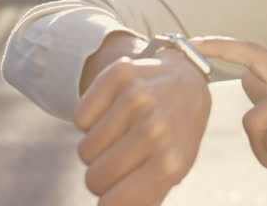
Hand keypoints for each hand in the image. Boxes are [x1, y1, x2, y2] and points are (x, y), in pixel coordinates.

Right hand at [73, 49, 210, 205]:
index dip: (108, 201)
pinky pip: (80, 118)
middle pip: (94, 178)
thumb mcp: (172, 171)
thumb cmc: (175, 133)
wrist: (186, 80)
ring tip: (121, 133)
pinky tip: (114, 111)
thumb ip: (144, 198)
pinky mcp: (120, 74)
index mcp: (171, 161)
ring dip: (97, 147)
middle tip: (121, 158)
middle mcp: (156, 128)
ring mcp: (138, 97)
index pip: (114, 203)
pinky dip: (90, 119)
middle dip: (101, 175)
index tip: (116, 190)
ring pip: (85, 149)